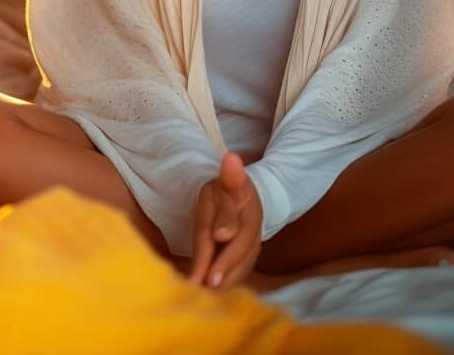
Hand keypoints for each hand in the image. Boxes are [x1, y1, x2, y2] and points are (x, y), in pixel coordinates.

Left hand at [189, 152, 262, 289]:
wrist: (250, 202)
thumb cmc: (230, 190)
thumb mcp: (228, 180)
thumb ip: (231, 176)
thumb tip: (231, 159)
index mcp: (247, 210)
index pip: (233, 223)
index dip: (225, 230)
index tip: (217, 238)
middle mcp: (252, 232)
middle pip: (239, 251)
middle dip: (223, 267)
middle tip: (205, 283)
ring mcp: (252, 248)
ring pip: (239, 267)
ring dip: (223, 281)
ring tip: (201, 293)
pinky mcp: (246, 260)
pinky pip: (237, 273)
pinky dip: (224, 283)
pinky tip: (208, 293)